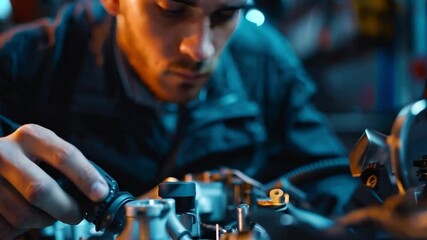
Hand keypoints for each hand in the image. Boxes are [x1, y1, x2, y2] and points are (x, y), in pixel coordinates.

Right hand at [0, 124, 108, 238]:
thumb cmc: (26, 159)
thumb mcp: (44, 150)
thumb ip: (66, 166)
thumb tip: (98, 192)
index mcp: (31, 137)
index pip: (64, 155)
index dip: (86, 177)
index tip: (100, 194)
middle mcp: (6, 153)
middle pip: (40, 190)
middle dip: (66, 208)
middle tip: (77, 215)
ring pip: (24, 214)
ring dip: (44, 221)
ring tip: (47, 212)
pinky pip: (8, 227)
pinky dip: (22, 228)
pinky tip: (25, 215)